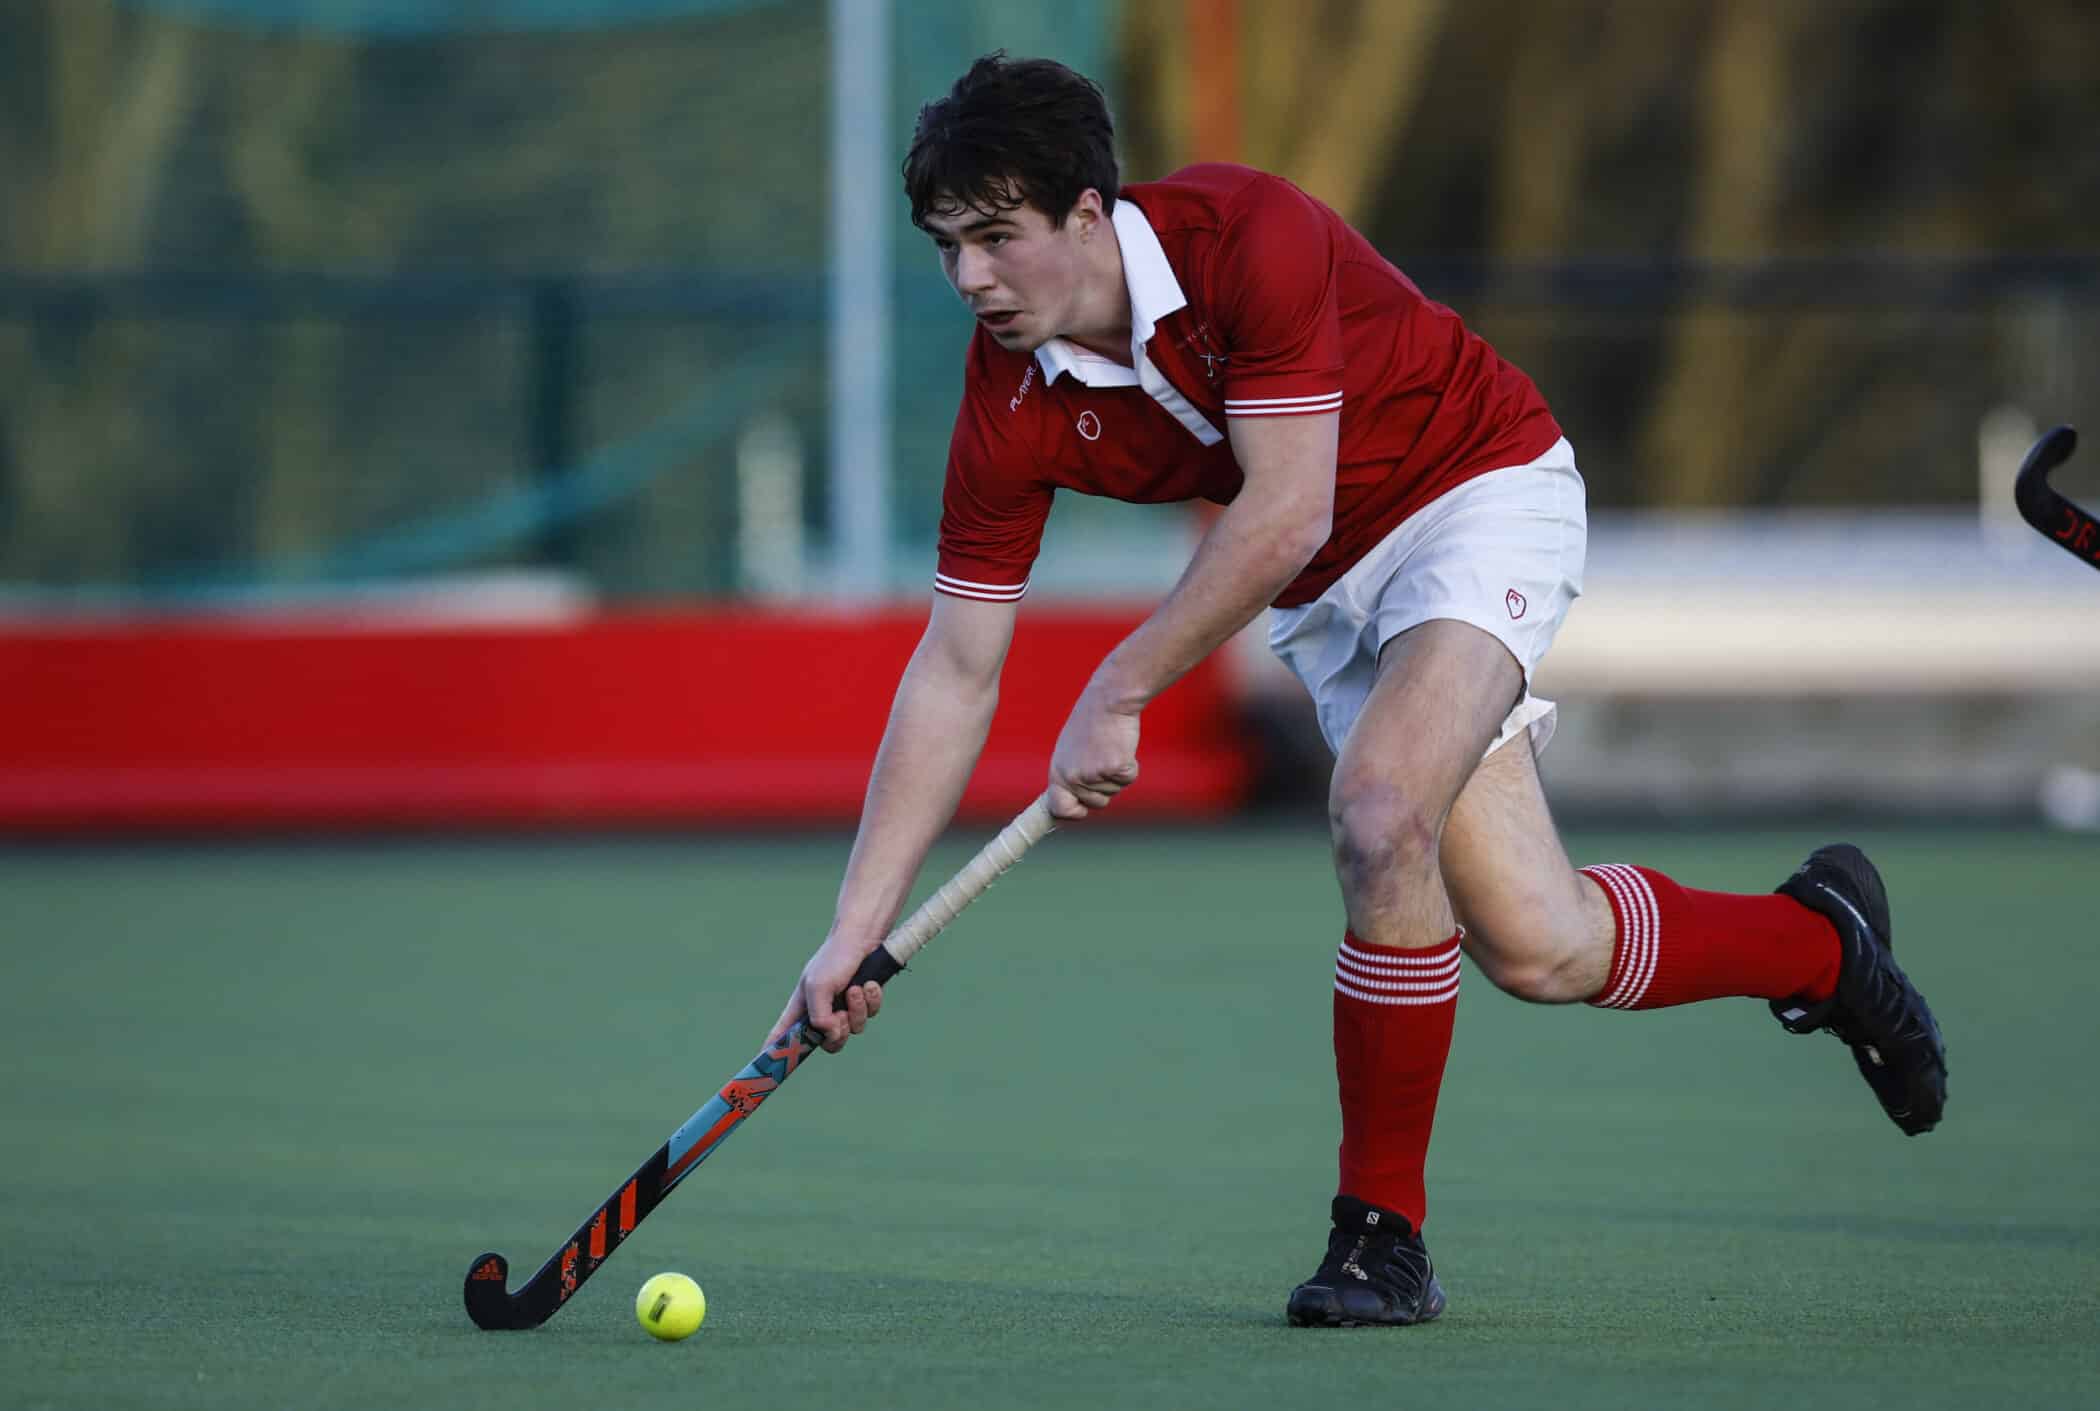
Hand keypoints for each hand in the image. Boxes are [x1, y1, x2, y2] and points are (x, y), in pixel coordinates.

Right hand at [767, 931, 886, 1052]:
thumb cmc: (834, 958)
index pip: (782, 1036)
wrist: (863, 938)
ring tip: (854, 989)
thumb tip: (829, 1035)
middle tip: (840, 1017)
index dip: (775, 1053)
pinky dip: (871, 1000)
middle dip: (838, 1034)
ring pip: (854, 1029)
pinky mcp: (865, 1002)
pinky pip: (871, 1014)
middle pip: (828, 1044)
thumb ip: (819, 1016)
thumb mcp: (819, 986)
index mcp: (802, 1007)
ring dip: (857, 1010)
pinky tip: (868, 984)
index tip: (768, 1068)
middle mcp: (822, 1011)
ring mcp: (845, 1007)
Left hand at [1047, 682, 1140, 819]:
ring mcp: (1094, 774)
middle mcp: (1073, 777)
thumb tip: (1072, 803)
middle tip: (1102, 758)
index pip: (1059, 808)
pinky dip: (1131, 767)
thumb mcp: (1070, 752)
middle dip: (1104, 787)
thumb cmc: (1091, 723)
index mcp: (1058, 773)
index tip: (1081, 811)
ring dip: (1116, 774)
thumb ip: (1070, 776)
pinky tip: (1121, 747)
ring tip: (1109, 748)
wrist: (1108, 701)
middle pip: (1096, 803)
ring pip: (1114, 791)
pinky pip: (1129, 780)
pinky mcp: (1115, 768)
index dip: (1073, 813)